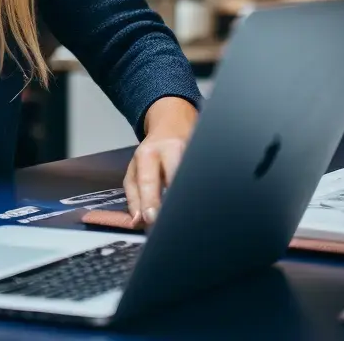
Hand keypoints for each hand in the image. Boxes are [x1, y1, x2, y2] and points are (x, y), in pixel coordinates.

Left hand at [124, 97, 197, 226]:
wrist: (174, 120)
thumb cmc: (154, 150)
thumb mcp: (135, 166)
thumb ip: (133, 194)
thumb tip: (138, 220)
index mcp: (149, 153)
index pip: (149, 180)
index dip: (150, 201)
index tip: (151, 219)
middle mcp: (173, 151)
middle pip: (175, 179)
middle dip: (174, 203)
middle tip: (172, 223)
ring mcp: (194, 152)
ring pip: (194, 178)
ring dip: (191, 200)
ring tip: (188, 216)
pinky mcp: (210, 156)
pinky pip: (207, 179)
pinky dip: (204, 195)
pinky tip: (202, 205)